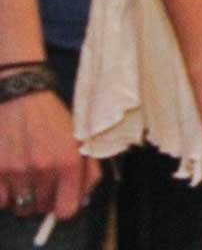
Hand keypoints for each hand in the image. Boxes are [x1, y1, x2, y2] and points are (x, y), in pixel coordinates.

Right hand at [0, 90, 98, 221]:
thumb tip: (81, 199)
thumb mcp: (79, 140)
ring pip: (20, 207)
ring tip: (26, 179)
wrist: (21, 97)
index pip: (66, 210)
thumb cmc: (53, 119)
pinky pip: (0, 201)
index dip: (63, 208)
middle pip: (41, 210)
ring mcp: (17, 171)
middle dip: (44, 200)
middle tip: (42, 183)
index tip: (61, 202)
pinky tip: (11, 178)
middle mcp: (43, 169)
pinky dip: (5, 195)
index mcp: (69, 162)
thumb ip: (87, 171)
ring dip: (24, 198)